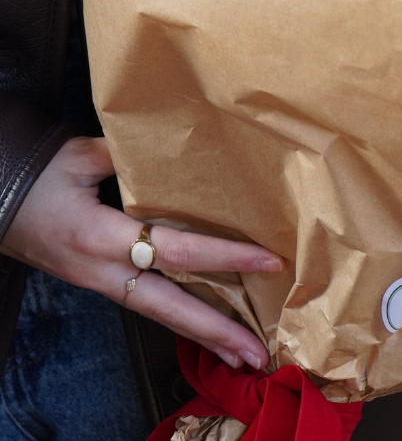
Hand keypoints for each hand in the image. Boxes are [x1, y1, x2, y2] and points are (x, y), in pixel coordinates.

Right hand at [0, 137, 281, 369]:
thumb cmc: (38, 175)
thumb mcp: (82, 155)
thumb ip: (128, 154)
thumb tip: (179, 144)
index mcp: (101, 236)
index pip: (174, 249)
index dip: (223, 256)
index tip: (266, 260)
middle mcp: (104, 270)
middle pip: (169, 307)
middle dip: (215, 331)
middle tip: (257, 352)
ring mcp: (101, 283)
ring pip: (160, 315)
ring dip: (203, 336)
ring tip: (244, 355)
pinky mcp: (101, 284)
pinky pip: (148, 305)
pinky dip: (181, 320)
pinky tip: (208, 330)